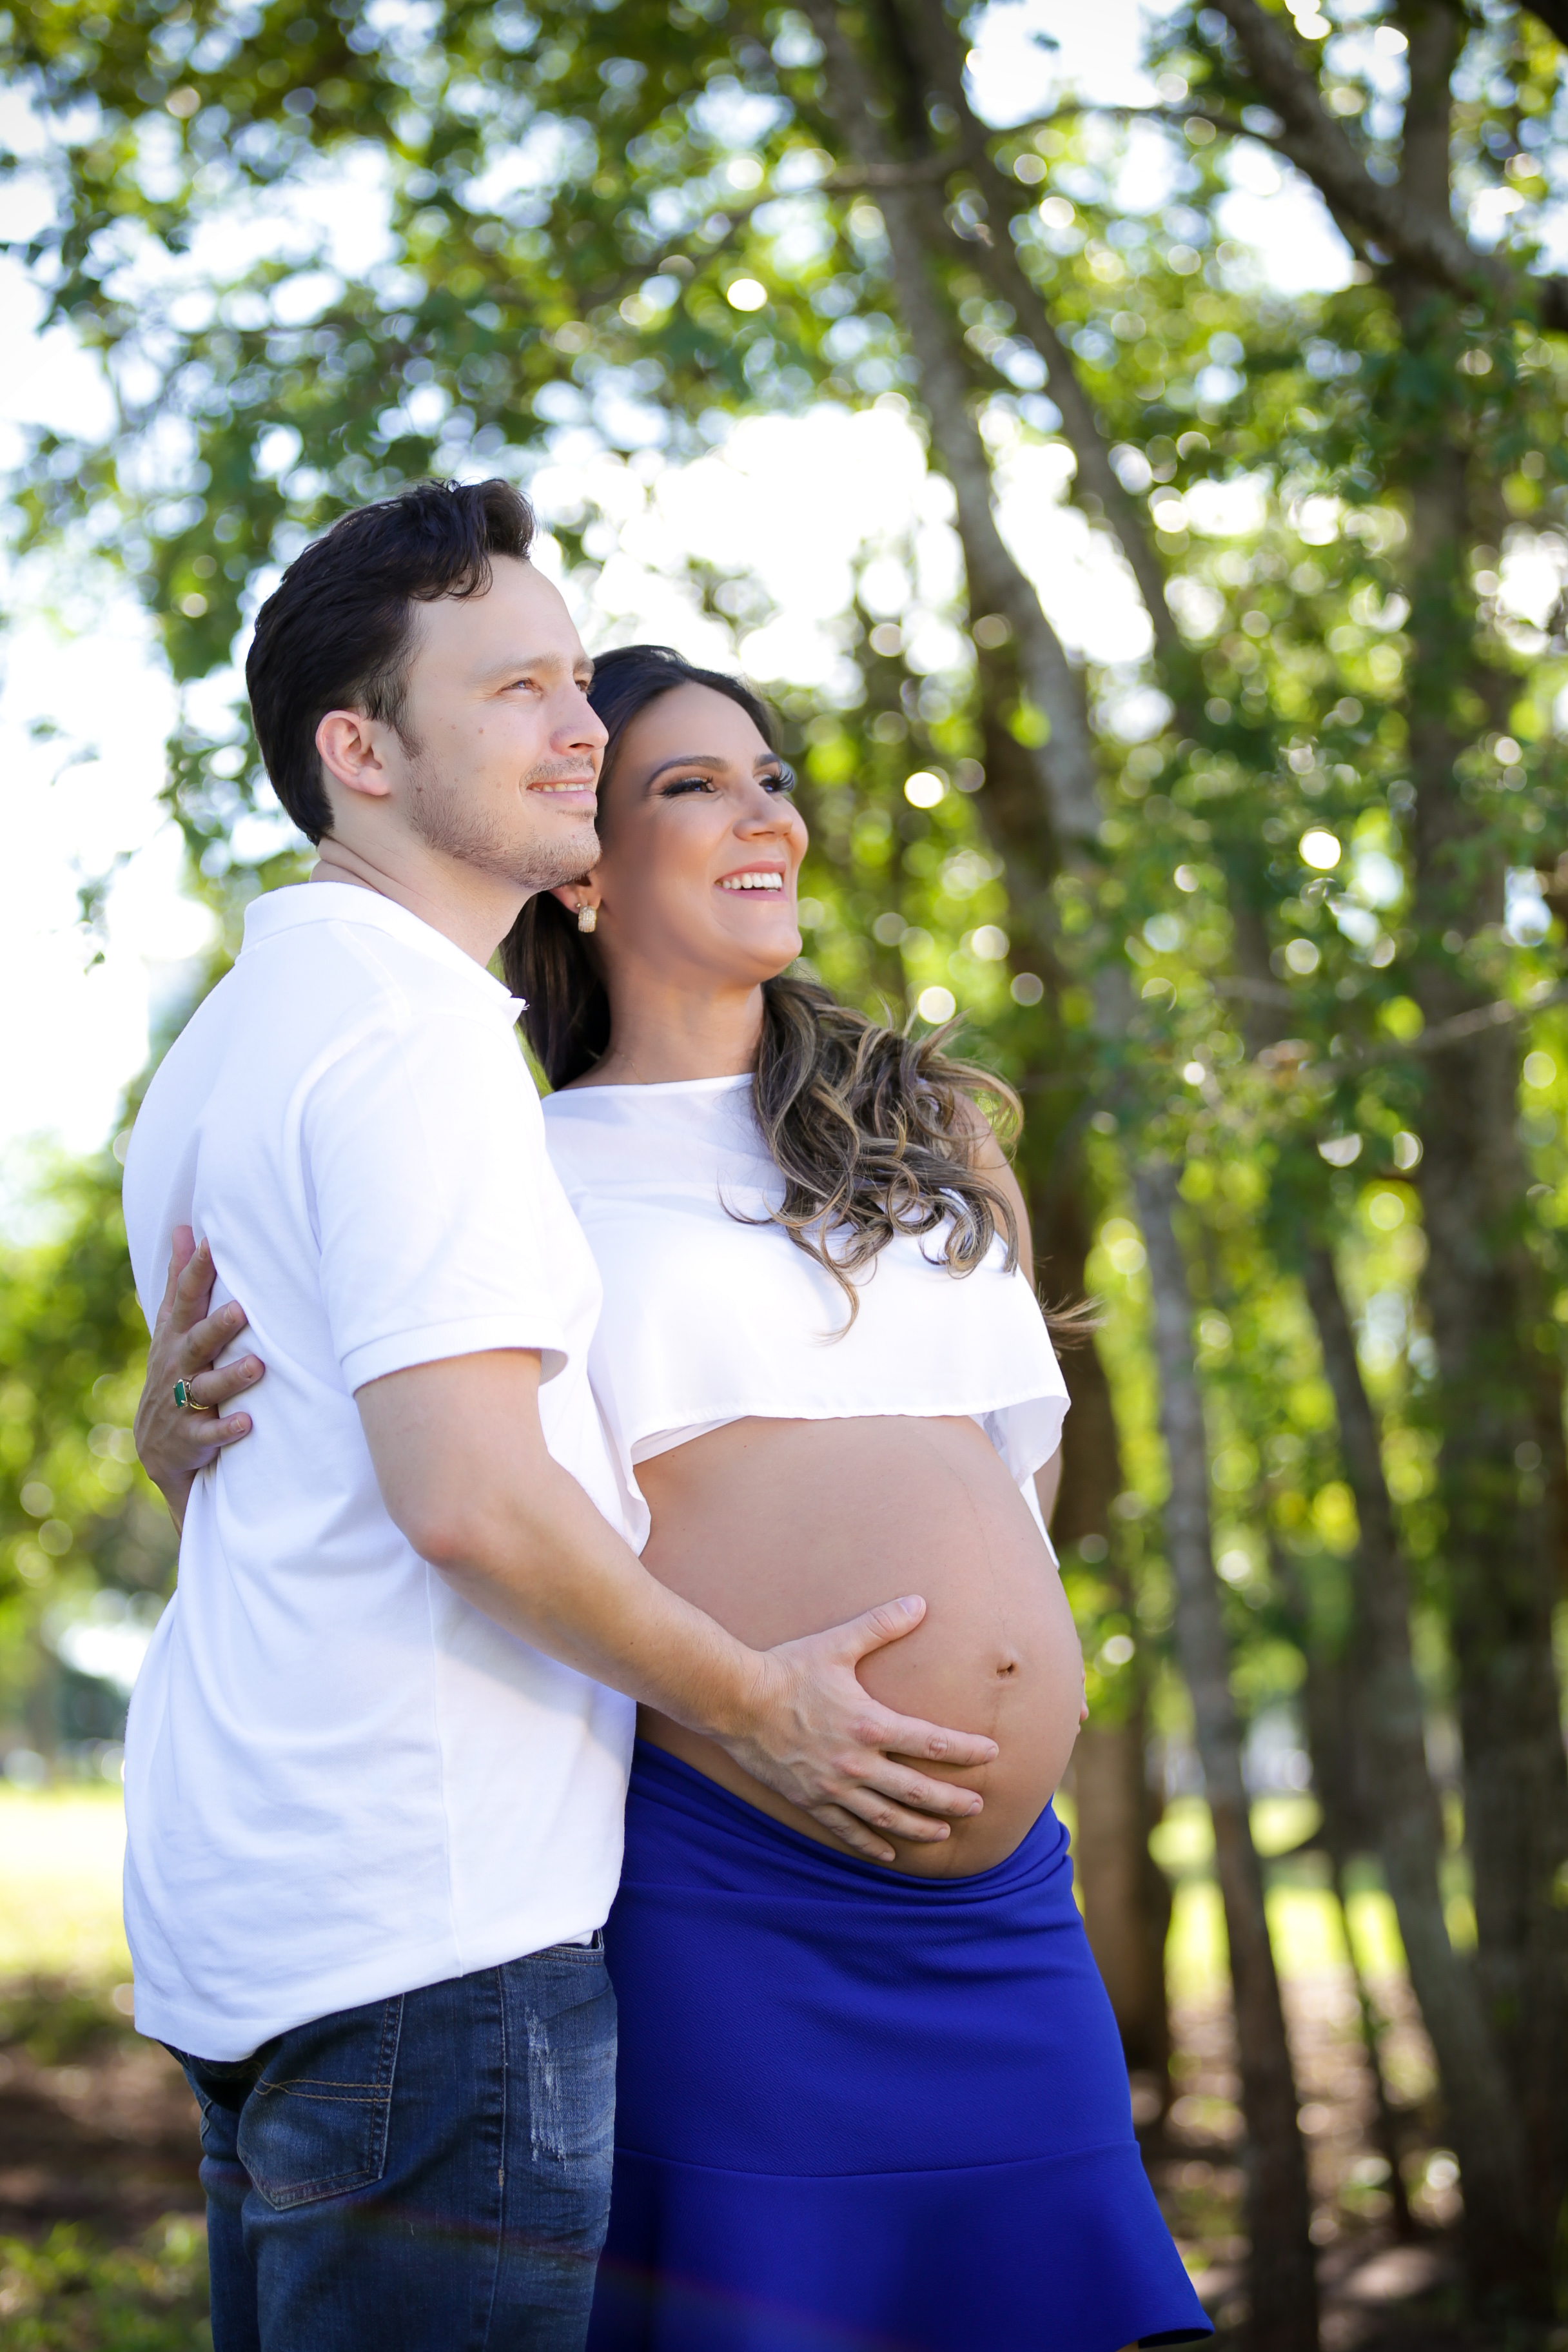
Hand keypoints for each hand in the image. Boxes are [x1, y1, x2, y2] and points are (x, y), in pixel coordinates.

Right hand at [134, 1228, 263, 1529]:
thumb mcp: (173, 1325)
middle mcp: (178, 1365)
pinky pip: (209, 1432)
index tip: (211, 1242)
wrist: (158, 1443)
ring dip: (231, 1377)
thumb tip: (185, 1228)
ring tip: (257, 1365)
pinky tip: (247, 1423)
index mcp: (176, 1335)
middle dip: (216, 1326)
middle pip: (196, 1342)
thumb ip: (182, 1280)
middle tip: (241, 1309)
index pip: (185, 1299)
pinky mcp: (192, 1436)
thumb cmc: (175, 1369)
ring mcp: (182, 1401)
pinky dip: (227, 1428)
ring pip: (206, 1387)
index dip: (196, 1272)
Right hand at [723, 1596, 999, 1864]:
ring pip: (886, 1817)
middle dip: (951, 1801)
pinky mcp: (810, 1800)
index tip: (993, 1754)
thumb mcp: (837, 1643)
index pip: (932, 1742)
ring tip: (943, 1834)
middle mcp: (856, 1763)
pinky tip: (888, 1854)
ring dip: (918, 1827)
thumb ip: (881, 1625)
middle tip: (979, 1807)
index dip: (966, 1750)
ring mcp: (833, 1787)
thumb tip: (920, 1602)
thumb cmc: (788, 1669)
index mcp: (869, 1725)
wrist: (735, 1700)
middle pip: (916, 1790)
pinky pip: (846, 1830)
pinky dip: (870, 1845)